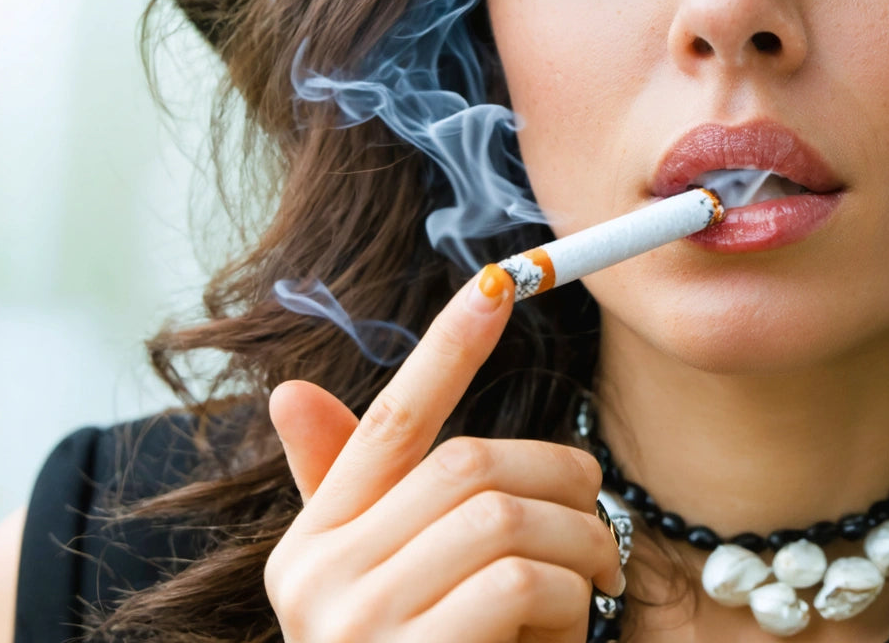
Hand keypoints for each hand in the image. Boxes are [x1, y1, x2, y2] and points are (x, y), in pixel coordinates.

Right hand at [265, 266, 623, 642]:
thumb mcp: (394, 589)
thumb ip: (361, 499)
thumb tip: (288, 392)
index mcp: (316, 545)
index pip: (389, 423)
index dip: (447, 348)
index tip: (499, 281)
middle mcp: (319, 577)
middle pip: (471, 465)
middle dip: (561, 483)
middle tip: (600, 532)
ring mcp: (356, 622)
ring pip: (504, 516)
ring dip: (578, 549)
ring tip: (591, 587)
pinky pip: (515, 581)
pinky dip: (567, 601)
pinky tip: (565, 635)